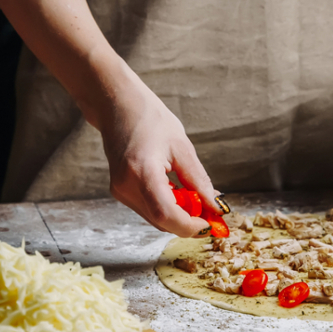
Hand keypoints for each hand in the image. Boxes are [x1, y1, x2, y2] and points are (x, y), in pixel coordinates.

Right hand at [97, 78, 222, 237]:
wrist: (116, 105)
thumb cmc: (148, 118)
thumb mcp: (182, 147)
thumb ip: (199, 181)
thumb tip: (215, 207)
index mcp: (142, 172)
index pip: (166, 215)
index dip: (191, 226)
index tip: (211, 224)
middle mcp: (126, 186)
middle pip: (162, 222)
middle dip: (189, 223)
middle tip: (211, 213)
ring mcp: (120, 191)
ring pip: (155, 219)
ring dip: (179, 216)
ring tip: (196, 198)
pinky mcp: (120, 191)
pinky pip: (148, 209)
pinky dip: (167, 207)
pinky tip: (178, 192)